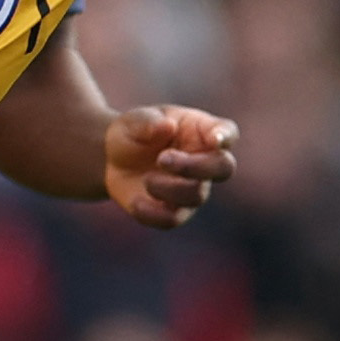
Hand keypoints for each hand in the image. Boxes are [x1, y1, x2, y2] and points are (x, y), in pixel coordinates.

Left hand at [101, 104, 238, 228]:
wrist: (112, 160)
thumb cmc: (134, 133)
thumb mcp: (133, 121)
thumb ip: (147, 122)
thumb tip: (167, 126)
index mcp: (201, 131)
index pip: (226, 132)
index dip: (225, 136)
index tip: (216, 139)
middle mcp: (204, 161)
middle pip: (223, 168)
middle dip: (195, 166)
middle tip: (162, 159)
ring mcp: (193, 189)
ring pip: (196, 195)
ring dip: (169, 188)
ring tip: (146, 179)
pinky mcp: (174, 212)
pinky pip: (172, 219)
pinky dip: (153, 213)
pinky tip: (136, 202)